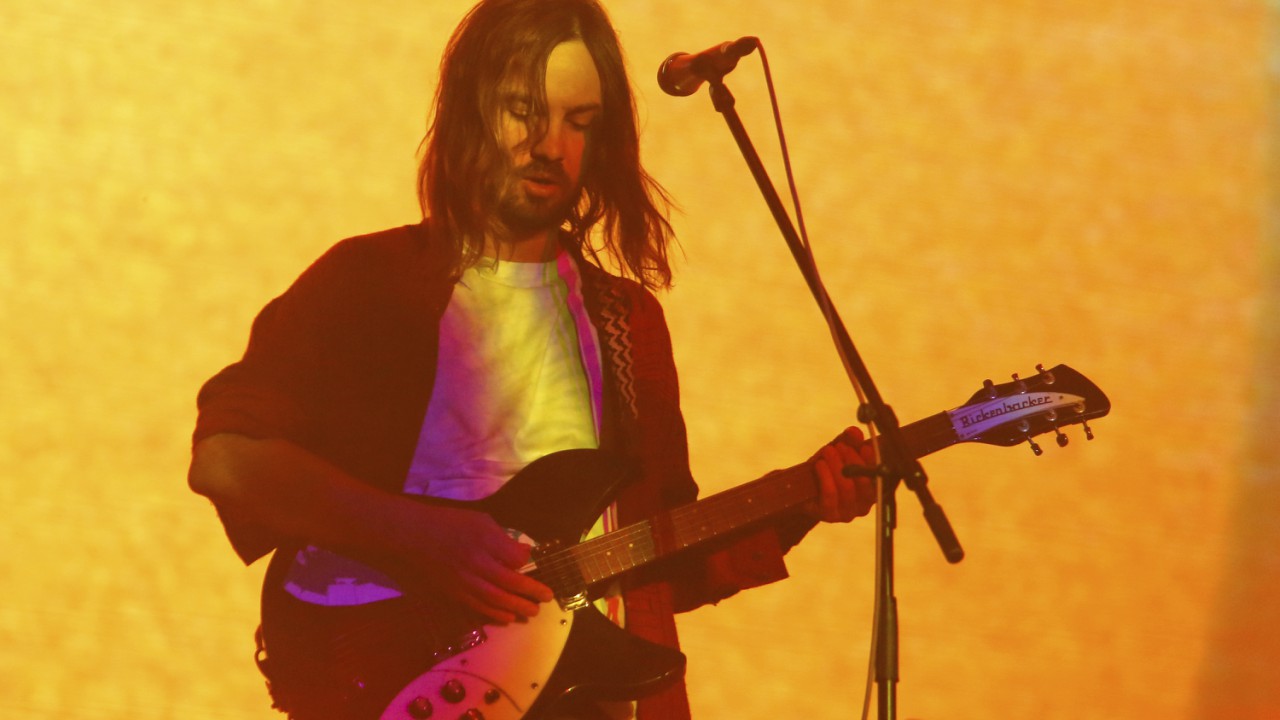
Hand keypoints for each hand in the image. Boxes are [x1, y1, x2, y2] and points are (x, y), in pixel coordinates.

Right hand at [399, 503, 554, 624]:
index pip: (514, 558)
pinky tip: (508, 617)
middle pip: (509, 582)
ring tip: (533, 611)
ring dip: (517, 607)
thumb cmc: (448, 523)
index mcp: (483, 540)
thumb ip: (502, 537)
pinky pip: (478, 606)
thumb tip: (523, 553)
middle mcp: (475, 563)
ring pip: (496, 599)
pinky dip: (496, 613)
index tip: (533, 561)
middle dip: (531, 591)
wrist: (412, 536)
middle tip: (547, 596)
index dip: (527, 562)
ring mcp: (463, 580)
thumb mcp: (479, 520)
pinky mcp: (453, 593)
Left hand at [809, 426, 876, 522]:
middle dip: (852, 460)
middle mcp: (865, 505)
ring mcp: (848, 512)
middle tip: (840, 446)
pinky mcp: (831, 515)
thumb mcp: (839, 453)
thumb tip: (855, 432)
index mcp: (873, 490)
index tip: (864, 446)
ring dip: (836, 466)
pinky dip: (825, 476)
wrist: (804, 492)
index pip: (879, 477)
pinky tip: (820, 464)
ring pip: (846, 487)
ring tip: (828, 451)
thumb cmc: (827, 471)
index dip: (873, 462)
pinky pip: (830, 495)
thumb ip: (848, 442)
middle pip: (863, 482)